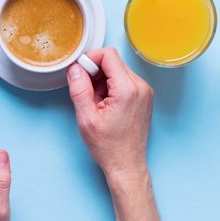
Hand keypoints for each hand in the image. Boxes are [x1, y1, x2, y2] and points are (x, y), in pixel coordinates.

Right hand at [67, 48, 164, 220]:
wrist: (127, 165)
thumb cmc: (108, 146)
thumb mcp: (86, 118)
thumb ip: (79, 89)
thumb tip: (75, 68)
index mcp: (127, 89)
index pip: (108, 55)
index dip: (90, 59)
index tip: (80, 73)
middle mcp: (140, 87)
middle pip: (113, 62)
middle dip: (95, 73)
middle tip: (87, 93)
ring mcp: (144, 92)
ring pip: (118, 70)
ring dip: (103, 81)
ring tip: (97, 104)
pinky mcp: (144, 97)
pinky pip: (124, 81)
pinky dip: (111, 87)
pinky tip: (105, 106)